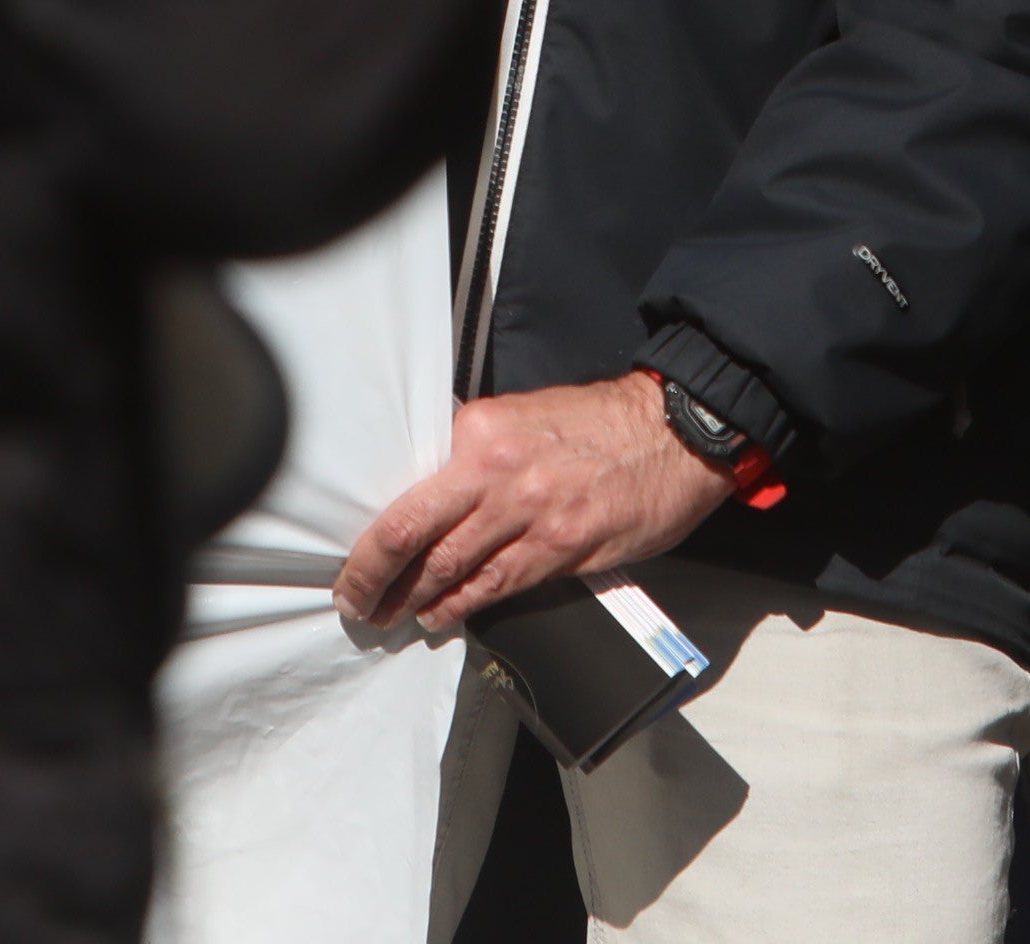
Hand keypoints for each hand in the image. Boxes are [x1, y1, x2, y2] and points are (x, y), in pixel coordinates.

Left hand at [339, 372, 734, 635]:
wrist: (672, 430)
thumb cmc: (600, 423)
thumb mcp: (524, 414)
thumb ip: (479, 451)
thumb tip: (438, 487)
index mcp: (480, 432)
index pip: (409, 494)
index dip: (374, 540)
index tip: (357, 564)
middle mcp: (496, 472)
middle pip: (413, 535)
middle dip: (375, 577)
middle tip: (357, 602)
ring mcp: (529, 514)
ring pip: (450, 568)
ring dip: (413, 599)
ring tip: (392, 614)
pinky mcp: (561, 548)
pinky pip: (496, 586)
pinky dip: (461, 605)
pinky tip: (441, 615)